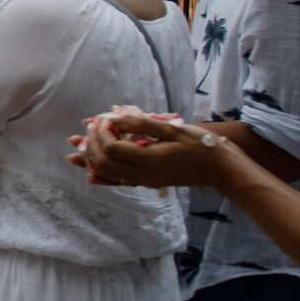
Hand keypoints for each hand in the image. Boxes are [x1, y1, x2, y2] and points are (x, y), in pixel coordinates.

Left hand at [70, 110, 232, 188]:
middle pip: (104, 162)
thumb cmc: (201, 145)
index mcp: (149, 159)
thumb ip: (141, 123)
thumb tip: (113, 117)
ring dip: (91, 159)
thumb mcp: (172, 129)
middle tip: (90, 127)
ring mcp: (145, 181)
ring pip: (108, 174)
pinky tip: (89, 174)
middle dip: (91, 144)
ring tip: (79, 145)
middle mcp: (144, 174)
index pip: (112, 147)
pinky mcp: (148, 183)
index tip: (103, 119)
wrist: (220, 169)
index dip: (102, 132)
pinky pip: (119, 183)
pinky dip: (102, 178)